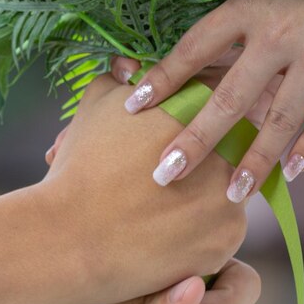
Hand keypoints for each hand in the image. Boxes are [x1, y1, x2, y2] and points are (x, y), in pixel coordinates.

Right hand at [0, 74, 247, 303]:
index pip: (219, 100)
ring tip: (165, 204)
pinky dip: (201, 231)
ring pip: (230, 190)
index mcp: (199, 106)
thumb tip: (130, 66)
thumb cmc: (80, 165)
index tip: (180, 129)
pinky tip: (167, 231)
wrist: (70, 235)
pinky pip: (223, 230)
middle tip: (172, 169)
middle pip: (233, 146)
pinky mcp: (229, 238)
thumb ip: (120, 77)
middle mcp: (227, 147)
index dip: (200, 114)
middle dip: (210, 155)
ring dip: (206, 195)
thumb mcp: (96, 105)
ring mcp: (232, 195)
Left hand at [113, 0, 303, 201]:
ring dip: (253, 161)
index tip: (132, 107)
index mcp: (249, 6)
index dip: (162, 79)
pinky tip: (291, 174)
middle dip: (194, 142)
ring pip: (277, 121)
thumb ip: (241, 16)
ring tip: (233, 194)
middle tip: (163, 175)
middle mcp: (277, 37)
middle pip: (227, 99)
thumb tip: (202, 55)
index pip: (193, 49)